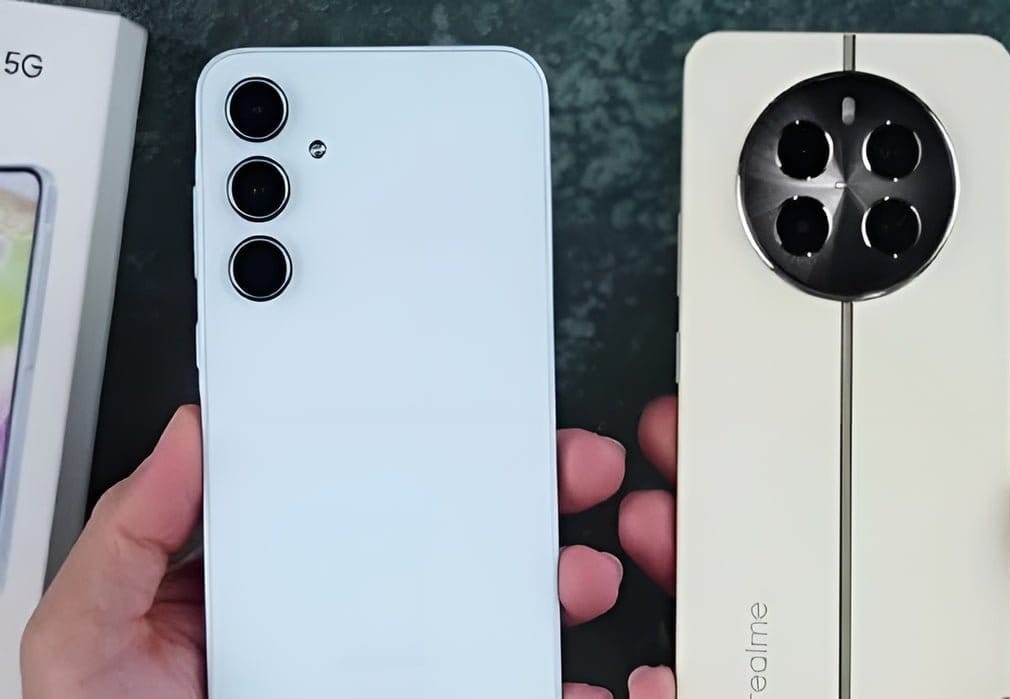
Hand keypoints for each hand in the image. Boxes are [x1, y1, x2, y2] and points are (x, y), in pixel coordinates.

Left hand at [17, 406, 641, 697]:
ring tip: (577, 574)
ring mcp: (382, 667)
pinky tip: (566, 676)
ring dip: (549, 580)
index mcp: (271, 569)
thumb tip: (189, 434)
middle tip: (569, 469)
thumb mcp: (90, 630)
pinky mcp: (423, 696)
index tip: (475, 412)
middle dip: (523, 497)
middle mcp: (336, 612)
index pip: (357, 487)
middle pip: (446, 537)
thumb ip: (131, 532)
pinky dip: (546, 677)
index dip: (422, 442)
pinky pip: (495, 679)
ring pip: (486, 610)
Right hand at [617, 396, 1009, 698]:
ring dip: (683, 574)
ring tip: (659, 531)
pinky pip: (721, 690)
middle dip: (718, 509)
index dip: (813, 482)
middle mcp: (873, 661)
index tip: (774, 433)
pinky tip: (667, 669)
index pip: (868, 543)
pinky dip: (677, 682)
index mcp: (940, 628)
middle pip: (779, 574)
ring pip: (737, 634)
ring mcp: (820, 687)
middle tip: (686, 456)